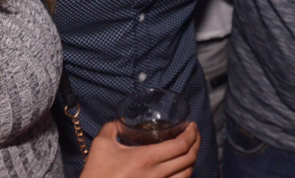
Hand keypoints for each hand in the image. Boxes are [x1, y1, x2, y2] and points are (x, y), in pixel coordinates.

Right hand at [80, 121, 199, 177]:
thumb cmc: (97, 173)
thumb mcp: (101, 144)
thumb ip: (112, 128)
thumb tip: (119, 122)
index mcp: (147, 158)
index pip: (180, 145)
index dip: (192, 134)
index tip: (192, 126)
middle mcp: (157, 174)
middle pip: (189, 159)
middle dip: (197, 144)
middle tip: (194, 134)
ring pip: (187, 174)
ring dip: (193, 160)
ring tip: (190, 149)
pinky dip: (184, 175)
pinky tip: (181, 168)